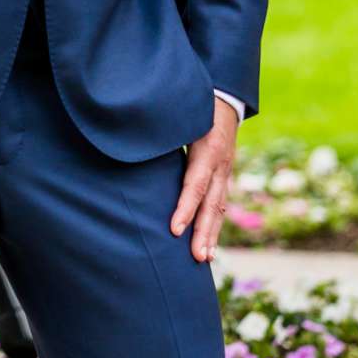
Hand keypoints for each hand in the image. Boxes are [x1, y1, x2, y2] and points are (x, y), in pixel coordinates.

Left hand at [170, 95, 237, 261]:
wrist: (226, 99)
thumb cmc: (193, 106)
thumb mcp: (180, 114)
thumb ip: (159, 129)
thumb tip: (131, 140)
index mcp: (208, 149)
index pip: (195, 183)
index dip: (185, 207)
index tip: (174, 230)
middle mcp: (220, 164)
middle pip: (212, 203)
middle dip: (203, 231)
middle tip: (197, 257)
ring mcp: (225, 172)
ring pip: (219, 208)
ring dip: (212, 234)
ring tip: (205, 259)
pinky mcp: (224, 178)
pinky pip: (220, 205)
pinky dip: (214, 226)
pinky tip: (209, 246)